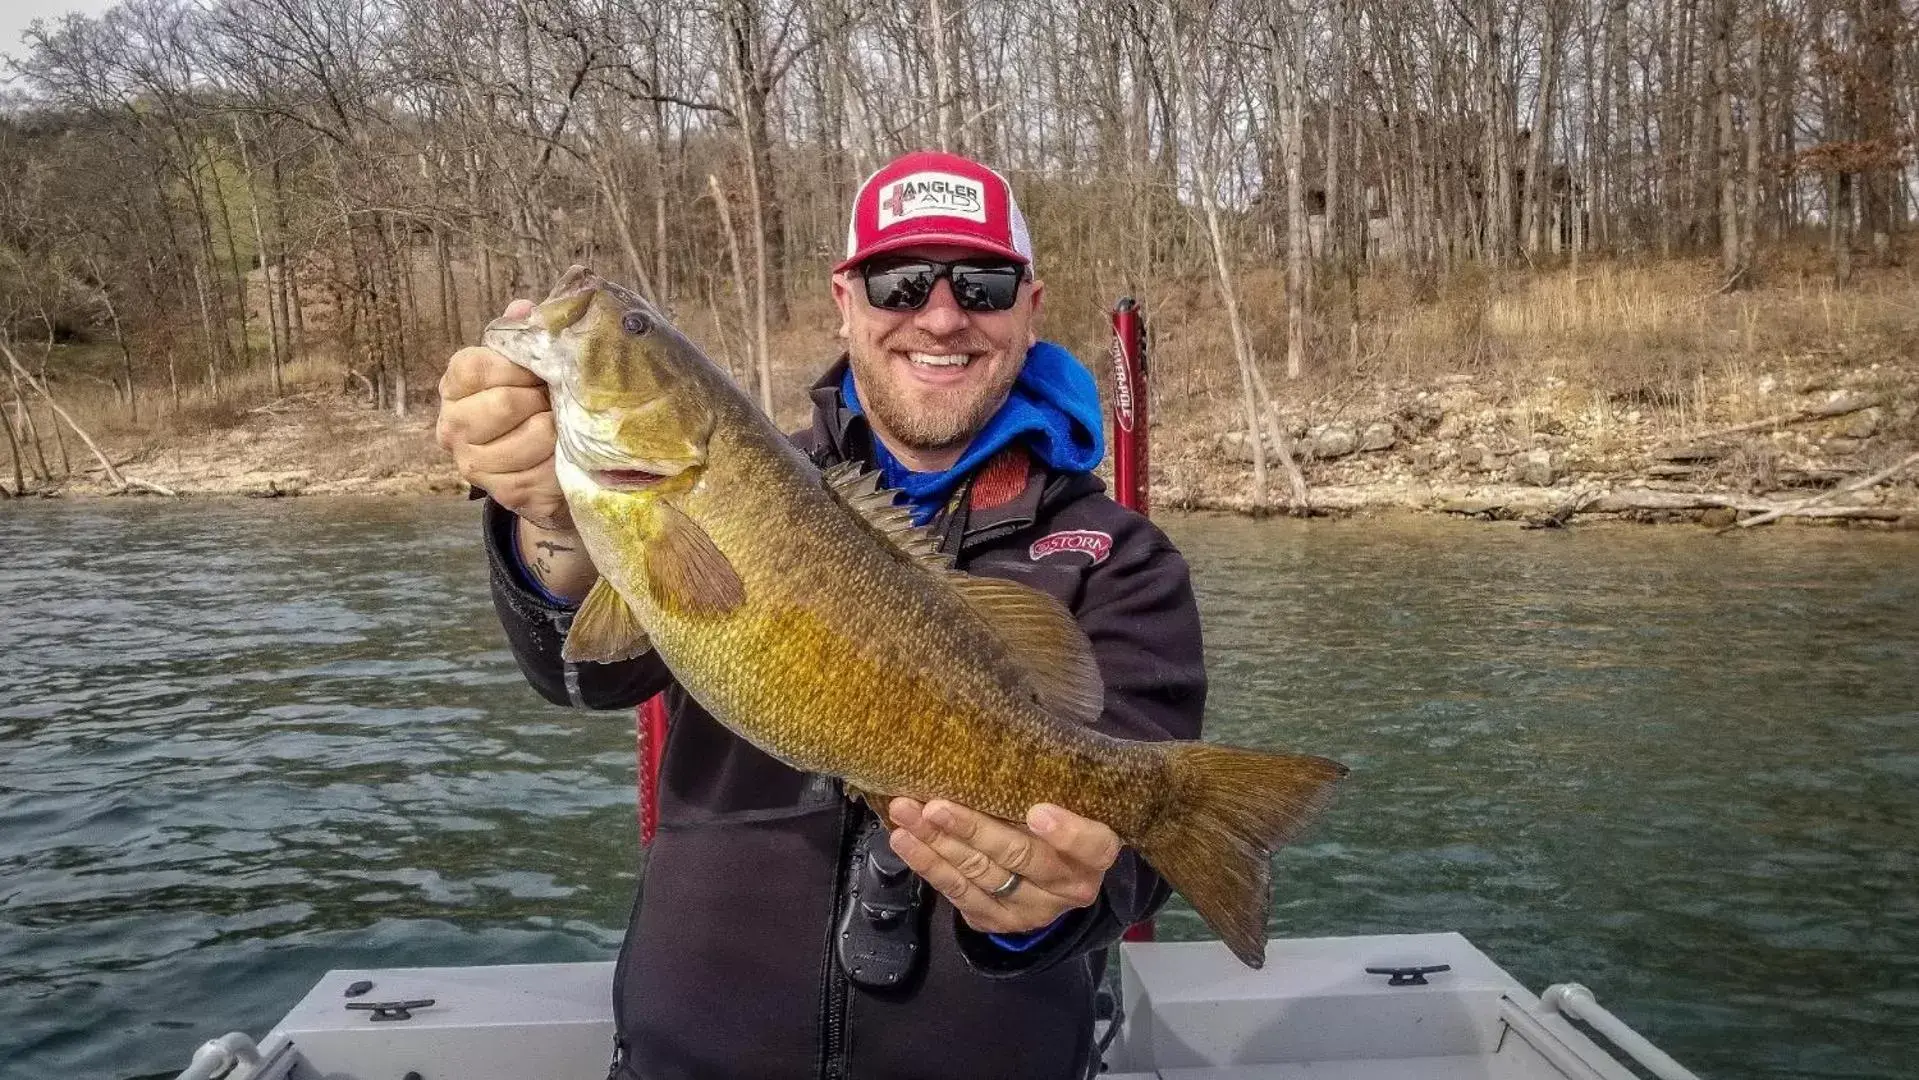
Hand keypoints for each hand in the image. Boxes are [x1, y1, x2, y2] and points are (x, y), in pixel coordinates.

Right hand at [435, 299, 571, 531]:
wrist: (543, 470)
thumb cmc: (534, 404)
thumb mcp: (527, 366)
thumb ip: (523, 336)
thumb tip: (523, 308)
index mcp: (454, 387)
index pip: (474, 367)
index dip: (515, 366)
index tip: (538, 371)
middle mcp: (453, 427)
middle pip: (503, 403)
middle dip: (541, 399)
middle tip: (555, 400)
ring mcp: (475, 464)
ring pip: (531, 436)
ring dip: (558, 430)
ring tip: (563, 426)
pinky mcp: (505, 493)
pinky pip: (546, 471)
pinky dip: (564, 460)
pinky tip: (565, 455)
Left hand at [887, 797, 1120, 934]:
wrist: (1051, 874)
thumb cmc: (1057, 814)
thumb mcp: (1065, 797)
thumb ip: (1045, 780)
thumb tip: (1001, 736)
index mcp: (1095, 853)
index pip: (1092, 845)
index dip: (1067, 831)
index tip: (1037, 811)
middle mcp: (1069, 887)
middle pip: (1020, 857)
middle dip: (973, 829)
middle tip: (935, 806)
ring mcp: (1033, 909)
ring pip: (981, 874)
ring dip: (937, 843)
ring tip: (906, 814)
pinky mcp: (1000, 921)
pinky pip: (959, 894)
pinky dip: (929, 866)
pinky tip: (906, 842)